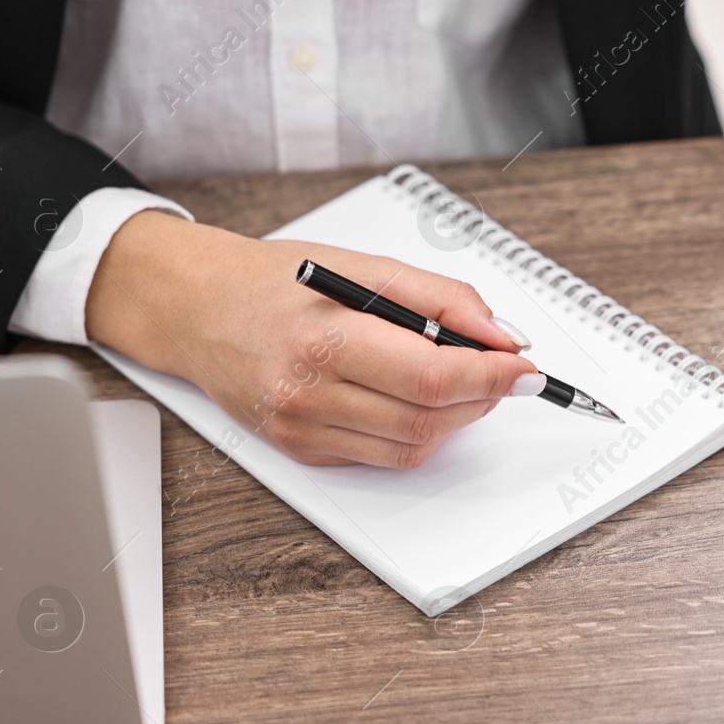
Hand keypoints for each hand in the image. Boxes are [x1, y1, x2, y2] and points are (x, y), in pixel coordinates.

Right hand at [86, 211, 540, 466]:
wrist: (197, 309)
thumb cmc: (277, 282)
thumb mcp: (365, 266)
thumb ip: (442, 299)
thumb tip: (503, 337)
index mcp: (324, 338)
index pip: (433, 376)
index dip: (493, 377)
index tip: (526, 368)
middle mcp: (308, 392)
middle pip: (429, 418)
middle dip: (482, 398)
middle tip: (504, 373)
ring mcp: (302, 429)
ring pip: (413, 447)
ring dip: (456, 420)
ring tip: (464, 383)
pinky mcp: (301, 451)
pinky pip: (383, 456)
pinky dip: (417, 432)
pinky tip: (417, 399)